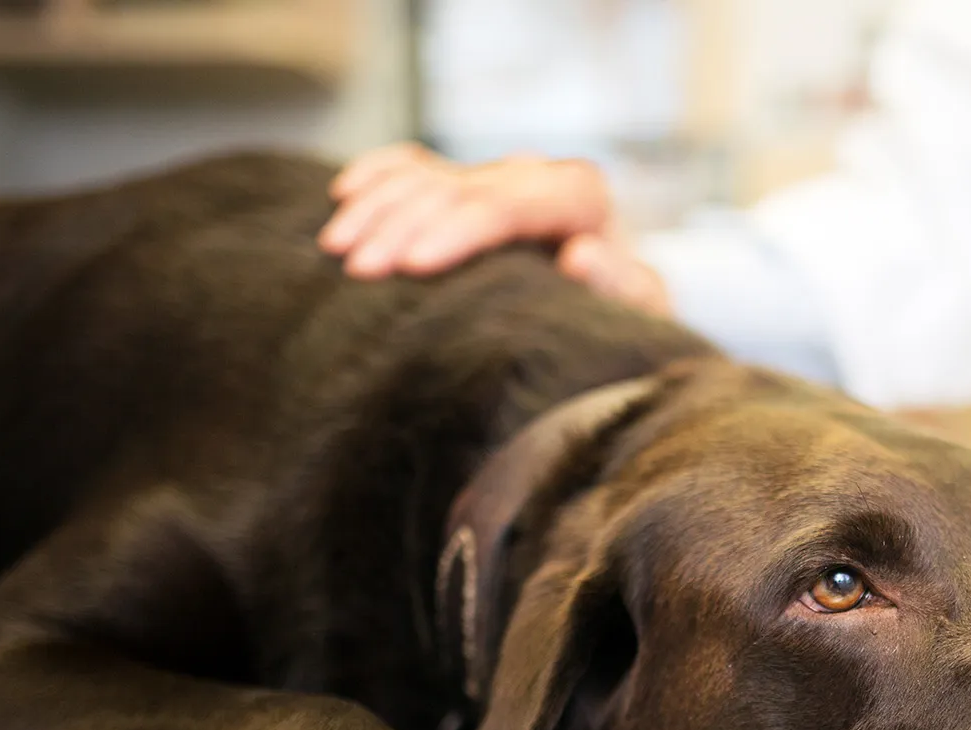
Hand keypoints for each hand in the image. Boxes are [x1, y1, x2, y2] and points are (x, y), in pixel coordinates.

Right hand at [320, 143, 672, 315]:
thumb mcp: (636, 313)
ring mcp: (496, 178)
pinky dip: (379, 176)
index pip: (506, 204)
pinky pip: (415, 167)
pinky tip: (344, 193)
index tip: (414, 266)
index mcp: (578, 195)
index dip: (456, 230)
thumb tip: (581, 253)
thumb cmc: (624, 321)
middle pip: (455, 189)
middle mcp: (534, 176)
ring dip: (377, 208)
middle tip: (357, 270)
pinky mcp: (470, 187)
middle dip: (402, 225)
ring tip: (335, 249)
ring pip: (426, 175)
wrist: (616, 314)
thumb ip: (618, 284)